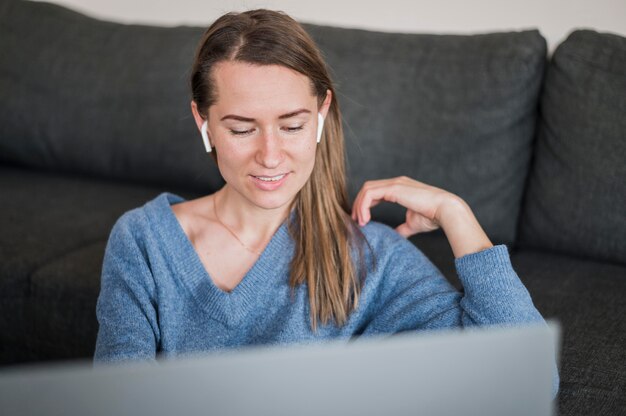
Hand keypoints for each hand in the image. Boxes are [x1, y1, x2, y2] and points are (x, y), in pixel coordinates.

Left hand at [351, 176, 492, 257]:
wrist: (446, 211)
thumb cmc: (433, 217)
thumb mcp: (412, 224)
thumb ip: (402, 228)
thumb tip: (395, 237)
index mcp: (400, 188)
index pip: (375, 192)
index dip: (365, 205)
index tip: (362, 221)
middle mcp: (396, 183)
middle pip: (368, 188)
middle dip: (358, 204)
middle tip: (356, 222)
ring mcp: (395, 183)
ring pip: (366, 189)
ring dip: (359, 206)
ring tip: (361, 222)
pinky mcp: (394, 188)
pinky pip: (370, 194)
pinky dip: (363, 206)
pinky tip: (365, 219)